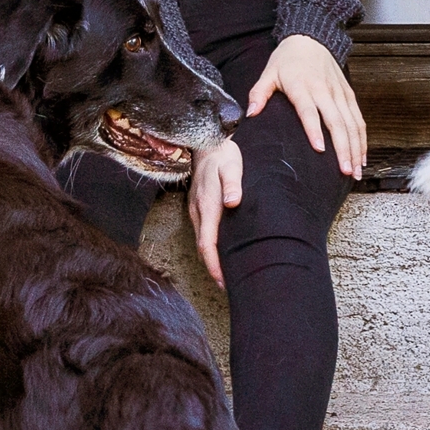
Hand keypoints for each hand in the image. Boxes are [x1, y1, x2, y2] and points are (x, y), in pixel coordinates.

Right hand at [187, 134, 244, 276]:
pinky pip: (202, 232)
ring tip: (227, 275)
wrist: (206, 143)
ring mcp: (196, 210)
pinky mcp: (198, 207)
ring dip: (211, 259)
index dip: (213, 264)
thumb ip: (233, 184)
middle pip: (202, 248)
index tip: (223, 281)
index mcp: (207, 205)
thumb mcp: (232, 165)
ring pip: (202, 241)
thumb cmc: (223, 155)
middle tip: (229, 286)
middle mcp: (198, 211)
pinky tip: (222, 251)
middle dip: (213, 269)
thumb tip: (233, 202)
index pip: (207, 243)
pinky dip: (210, 247)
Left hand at [249, 33, 369, 181]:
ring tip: (355, 170)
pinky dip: (362, 138)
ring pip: (351, 123)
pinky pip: (358, 118)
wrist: (310, 38)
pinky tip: (362, 156)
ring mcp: (339, 92)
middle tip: (345, 170)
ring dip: (355, 147)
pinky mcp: (348, 94)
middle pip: (336, 122)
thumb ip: (259, 93)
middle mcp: (324, 90)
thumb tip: (250, 113)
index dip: (314, 130)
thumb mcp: (268, 73)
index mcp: (302, 86)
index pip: (309, 111)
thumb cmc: (287, 59)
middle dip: (343, 148)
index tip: (319, 149)